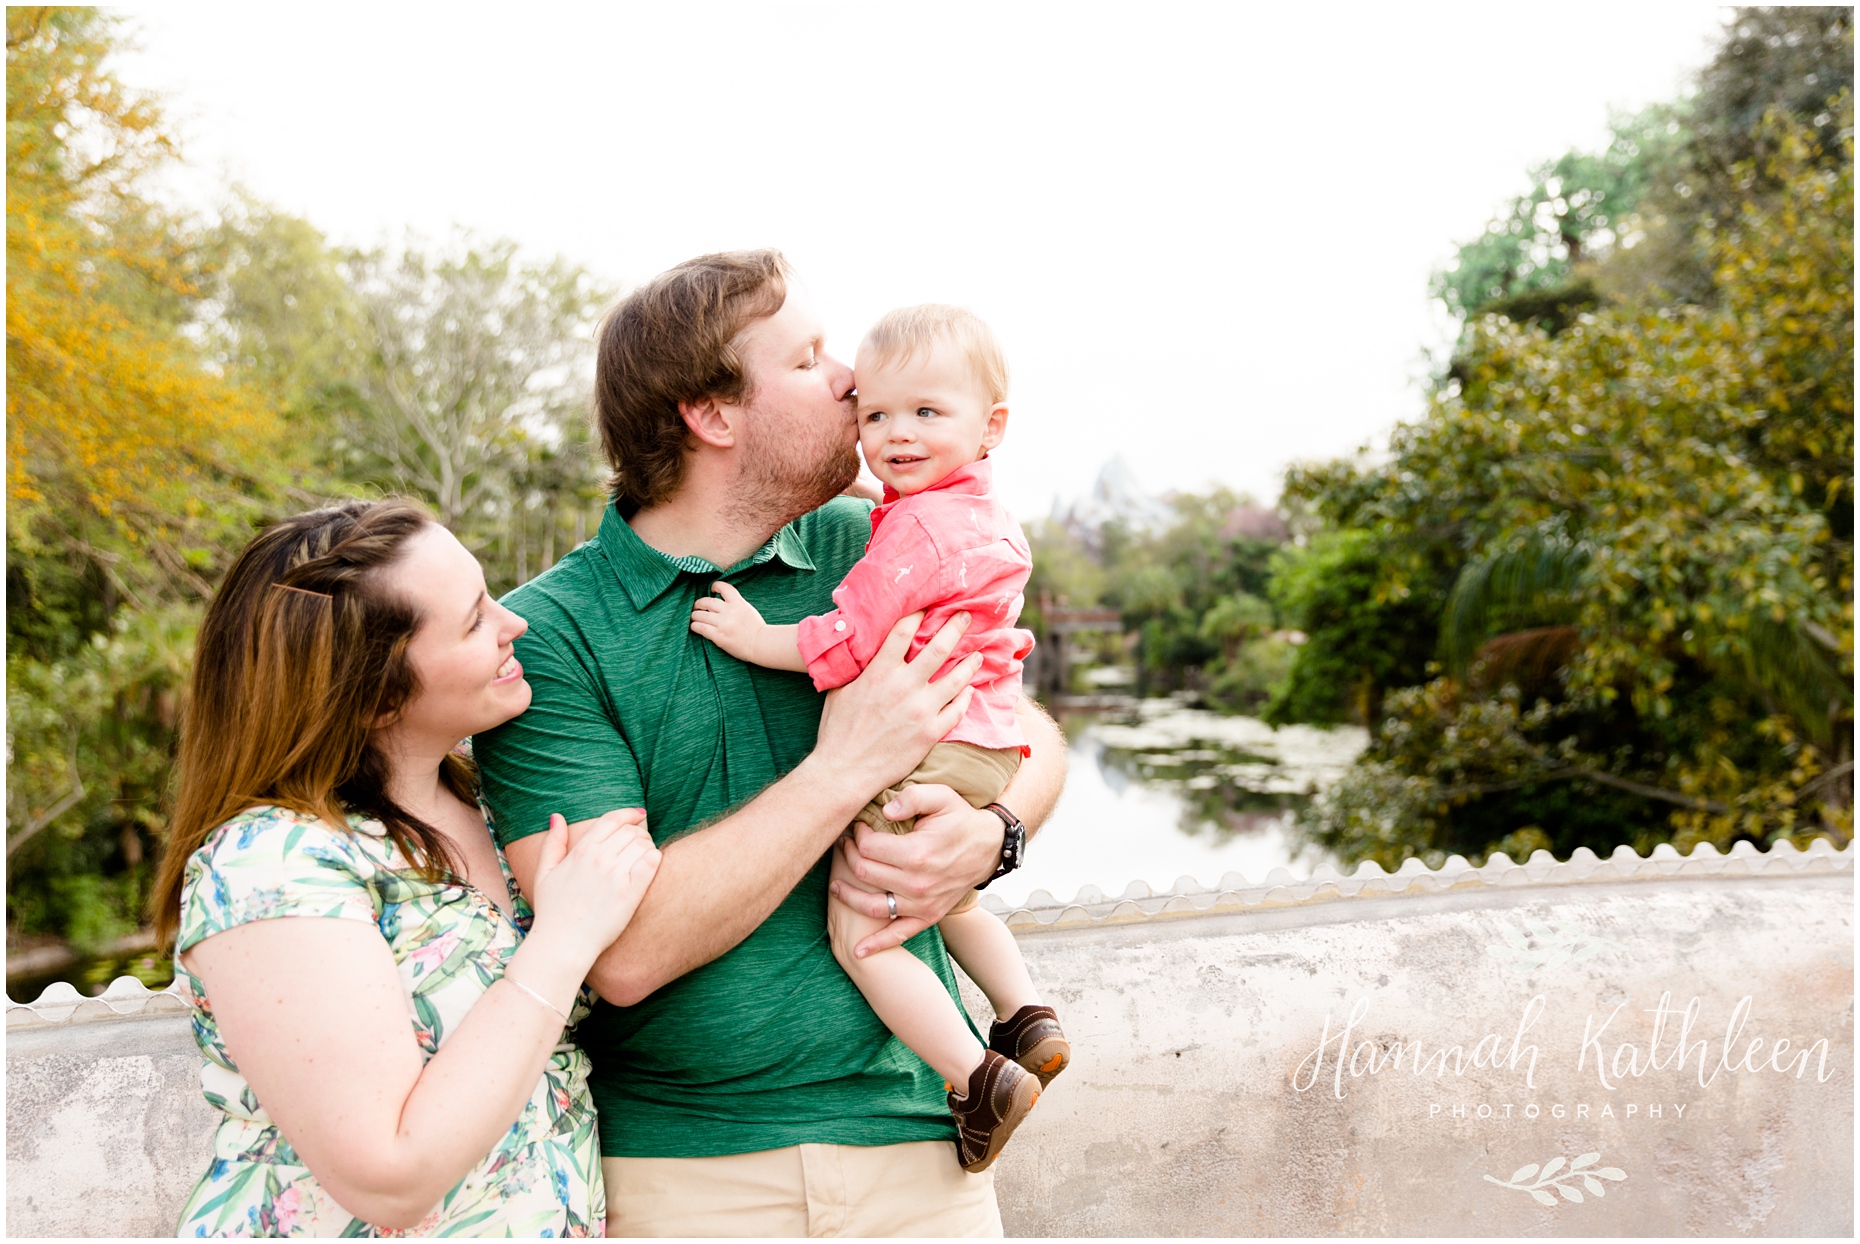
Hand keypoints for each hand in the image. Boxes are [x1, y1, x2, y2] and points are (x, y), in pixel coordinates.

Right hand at [528, 810, 660, 962]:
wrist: (563, 945)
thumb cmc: (553, 911)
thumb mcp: (545, 874)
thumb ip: (553, 843)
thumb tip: (557, 816)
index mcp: (581, 851)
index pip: (612, 819)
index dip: (628, 813)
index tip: (639, 814)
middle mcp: (599, 859)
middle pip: (631, 831)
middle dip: (639, 833)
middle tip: (640, 845)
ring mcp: (616, 875)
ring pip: (644, 844)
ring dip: (647, 847)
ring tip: (643, 858)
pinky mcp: (630, 893)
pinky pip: (652, 862)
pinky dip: (654, 859)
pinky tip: (649, 867)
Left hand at [690, 581, 765, 659]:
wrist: (761, 644)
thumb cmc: (756, 628)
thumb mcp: (747, 609)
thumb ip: (735, 604)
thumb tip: (718, 601)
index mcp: (738, 603)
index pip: (723, 588)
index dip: (715, 586)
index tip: (711, 589)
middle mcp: (729, 611)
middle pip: (707, 602)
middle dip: (699, 603)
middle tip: (696, 606)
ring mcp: (723, 624)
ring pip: (701, 615)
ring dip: (694, 615)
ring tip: (693, 616)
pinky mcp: (719, 636)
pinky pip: (701, 628)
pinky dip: (695, 626)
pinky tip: (694, 626)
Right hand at [812, 612, 982, 794]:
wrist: (844, 771)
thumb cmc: (837, 731)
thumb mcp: (840, 690)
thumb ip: (858, 668)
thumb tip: (862, 650)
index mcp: (879, 672)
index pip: (904, 631)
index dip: (918, 613)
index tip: (929, 605)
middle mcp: (904, 686)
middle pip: (938, 647)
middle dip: (954, 627)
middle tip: (964, 616)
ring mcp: (921, 710)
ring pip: (956, 678)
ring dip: (969, 663)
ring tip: (977, 654)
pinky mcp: (930, 732)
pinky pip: (956, 710)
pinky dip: (965, 698)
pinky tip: (969, 691)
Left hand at [828, 783, 1002, 957]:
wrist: (989, 847)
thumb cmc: (961, 819)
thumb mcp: (942, 796)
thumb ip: (912, 797)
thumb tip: (885, 811)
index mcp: (917, 853)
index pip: (868, 847)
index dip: (857, 835)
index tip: (857, 827)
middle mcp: (917, 883)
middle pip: (865, 873)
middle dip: (849, 857)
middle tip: (845, 845)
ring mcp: (922, 903)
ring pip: (871, 906)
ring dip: (848, 896)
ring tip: (835, 885)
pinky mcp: (928, 916)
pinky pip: (898, 934)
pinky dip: (877, 944)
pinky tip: (858, 951)